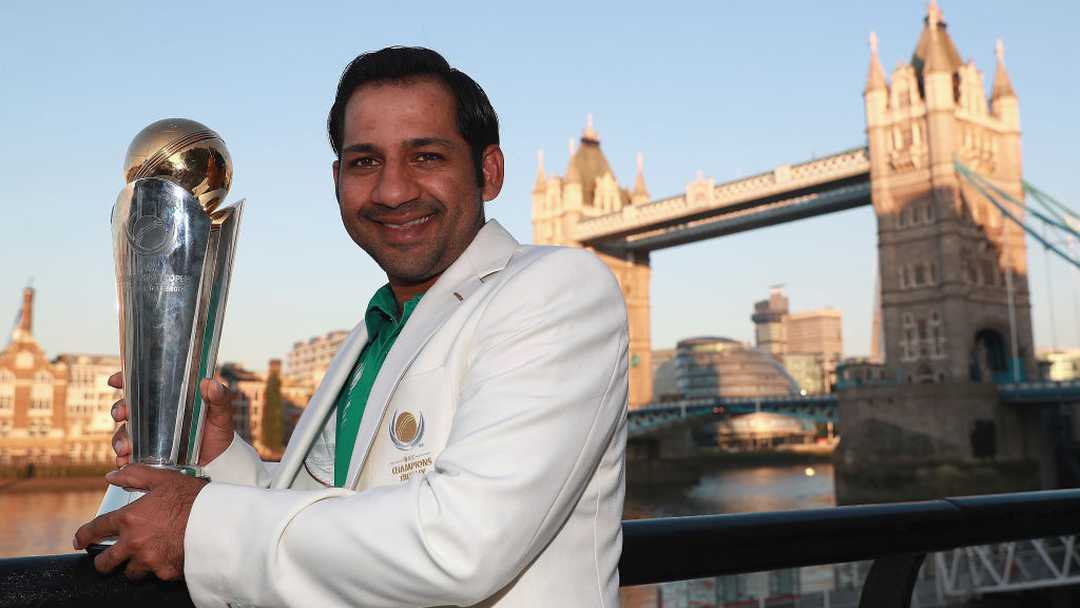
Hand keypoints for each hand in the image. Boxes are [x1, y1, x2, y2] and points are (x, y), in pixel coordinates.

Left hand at [73, 465, 206, 579]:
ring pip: (131, 573)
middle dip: (104, 562)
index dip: (83, 536)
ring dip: (135, 567)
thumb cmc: (192, 498)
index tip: (80, 541)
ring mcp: (149, 561)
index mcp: (129, 519)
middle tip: (109, 560)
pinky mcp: (165, 573)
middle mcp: (134, 543)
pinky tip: (170, 559)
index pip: (95, 530)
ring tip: (145, 559)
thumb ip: (135, 475)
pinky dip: (161, 569)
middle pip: (105, 563)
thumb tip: (112, 475)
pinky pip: (157, 575)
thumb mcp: (164, 479)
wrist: (218, 521)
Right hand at [109, 372, 235, 466]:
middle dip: (119, 410)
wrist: (220, 464)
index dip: (125, 380)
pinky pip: (128, 456)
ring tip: (125, 447)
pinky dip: (123, 458)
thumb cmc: (219, 434)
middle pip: (127, 408)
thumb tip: (209, 383)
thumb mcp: (221, 415)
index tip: (115, 381)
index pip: (142, 386)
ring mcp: (149, 437)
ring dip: (120, 439)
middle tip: (120, 415)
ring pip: (124, 433)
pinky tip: (125, 461)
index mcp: (169, 401)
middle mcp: (155, 417)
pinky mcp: (147, 457)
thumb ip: (219, 398)